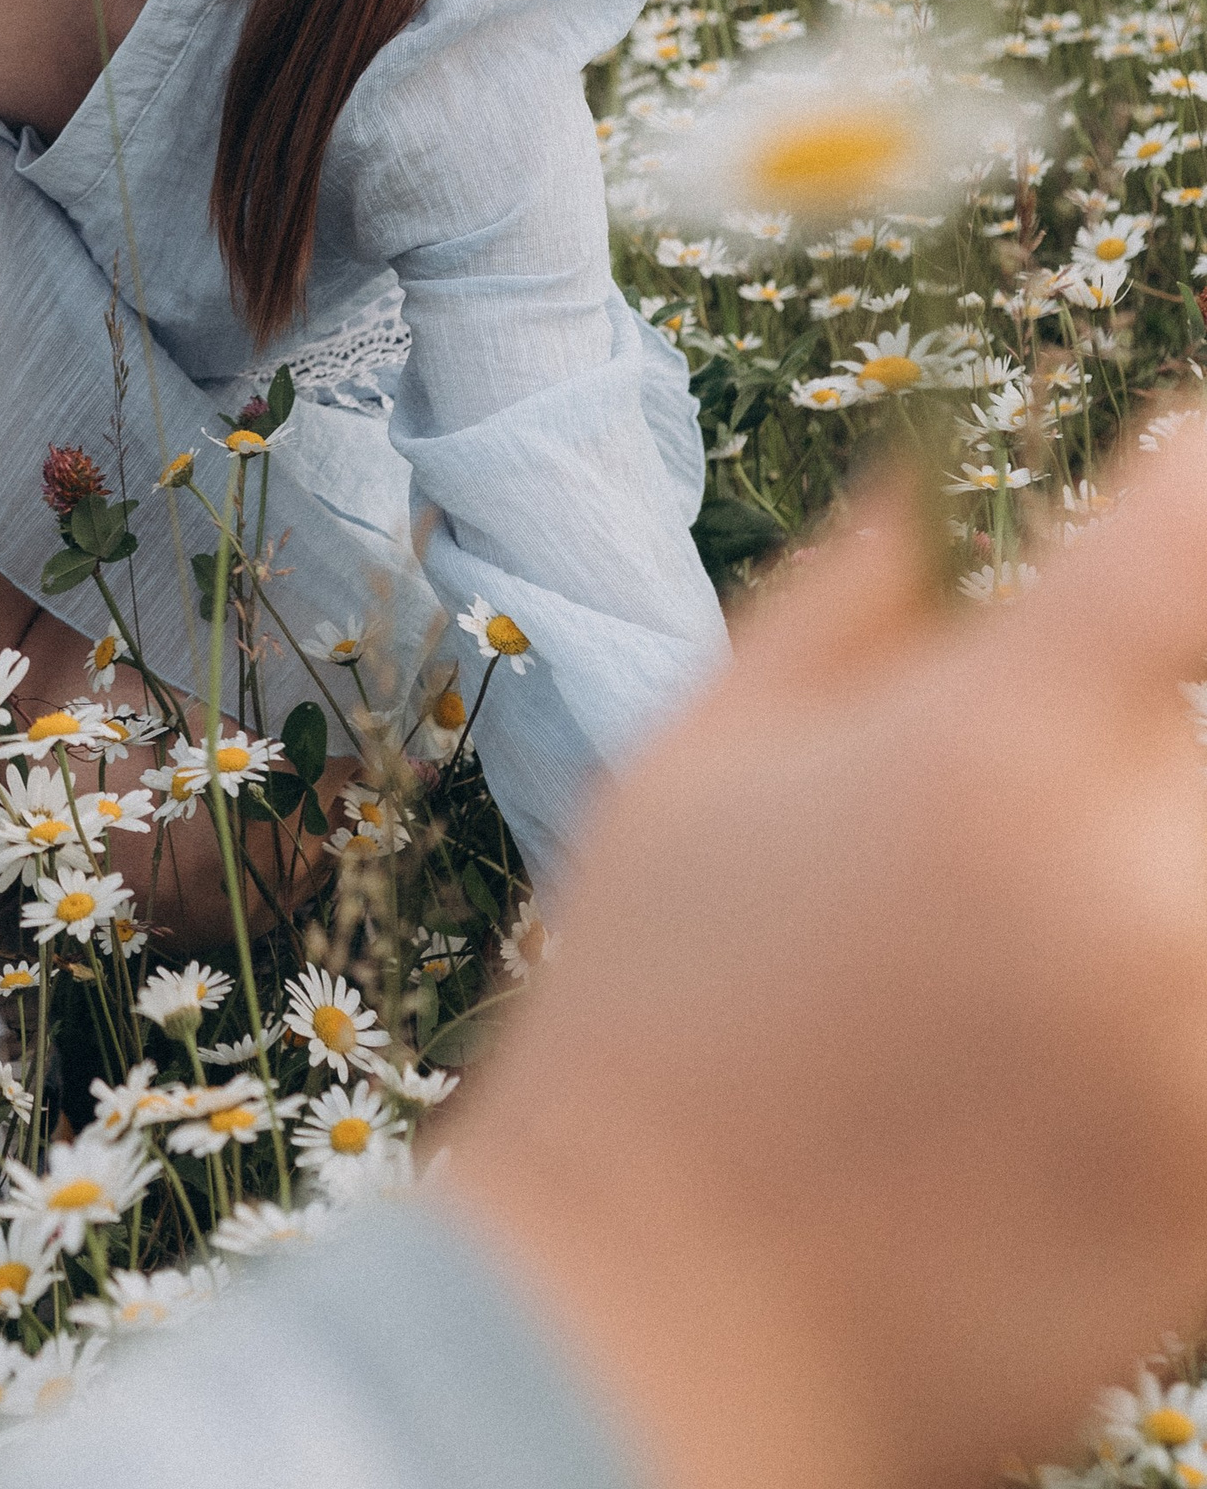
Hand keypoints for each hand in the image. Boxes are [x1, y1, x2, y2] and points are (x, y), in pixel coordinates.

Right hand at [439, 415, 1206, 1488]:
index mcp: (984, 760)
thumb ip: (849, 602)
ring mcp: (1202, 1064)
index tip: (1180, 458)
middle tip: (1091, 734)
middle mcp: (1130, 900)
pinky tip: (1083, 997)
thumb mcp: (696, 765)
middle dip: (1161, 713)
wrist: (657, 1338)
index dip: (1199, 475)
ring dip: (1170, 835)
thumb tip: (939, 475)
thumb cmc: (647, 1025)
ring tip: (1077, 870)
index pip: (1190, 541)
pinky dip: (1174, 980)